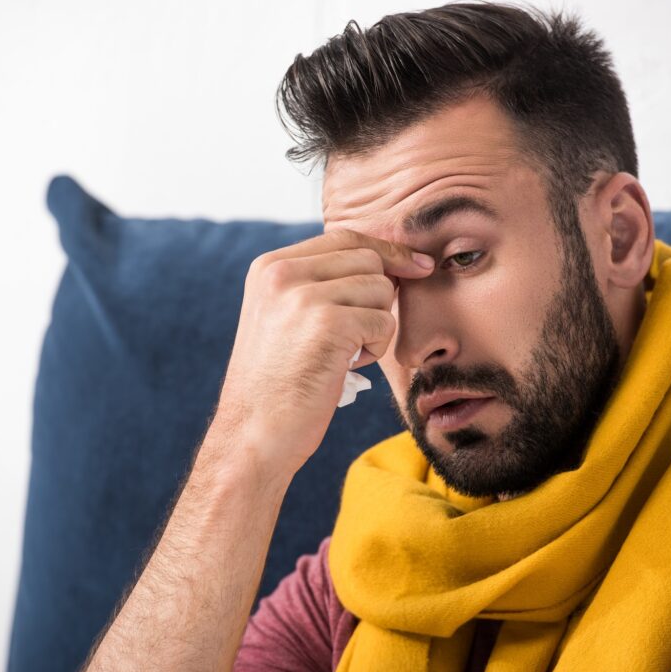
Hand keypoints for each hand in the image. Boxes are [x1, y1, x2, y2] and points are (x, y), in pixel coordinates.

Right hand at [207, 228, 434, 476]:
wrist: (254, 433)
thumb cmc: (278, 384)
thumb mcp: (283, 317)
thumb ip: (318, 282)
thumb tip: (388, 261)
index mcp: (269, 266)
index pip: (343, 237)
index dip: (386, 251)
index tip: (416, 264)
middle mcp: (281, 273)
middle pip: (368, 259)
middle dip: (379, 296)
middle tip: (357, 335)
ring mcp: (302, 296)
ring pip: (380, 289)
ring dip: (376, 325)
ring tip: (344, 355)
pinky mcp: (327, 324)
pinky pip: (383, 322)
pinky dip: (376, 348)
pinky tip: (347, 367)